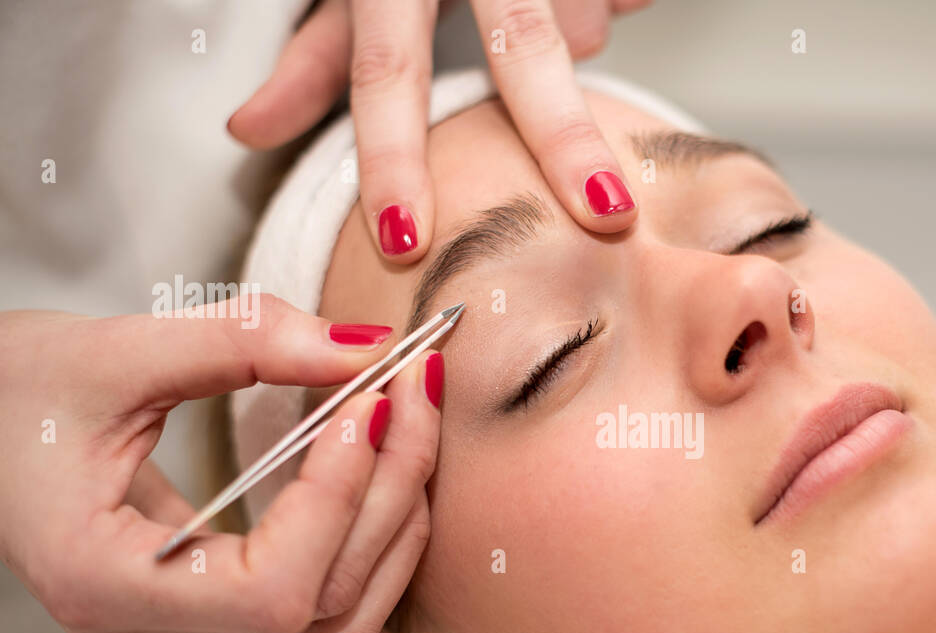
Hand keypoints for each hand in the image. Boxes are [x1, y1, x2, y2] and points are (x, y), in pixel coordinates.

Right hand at [0, 298, 442, 632]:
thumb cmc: (10, 393)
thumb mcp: (110, 349)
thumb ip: (241, 341)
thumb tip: (366, 346)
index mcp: (103, 588)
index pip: (272, 588)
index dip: (342, 497)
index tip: (371, 398)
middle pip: (325, 611)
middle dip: (392, 492)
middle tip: (415, 384)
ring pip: (341, 631)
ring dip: (396, 526)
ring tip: (411, 422)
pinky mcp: (215, 626)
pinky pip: (326, 615)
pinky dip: (373, 542)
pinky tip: (386, 466)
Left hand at [227, 0, 652, 260]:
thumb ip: (315, 57)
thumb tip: (248, 132)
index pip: (386, 69)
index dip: (391, 156)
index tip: (403, 237)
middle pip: (522, 49)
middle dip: (564, 137)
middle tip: (607, 212)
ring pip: (583, 20)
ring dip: (582, 32)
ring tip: (571, 16)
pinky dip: (619, 2)